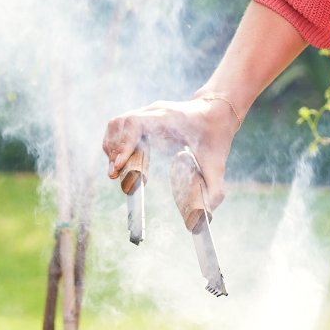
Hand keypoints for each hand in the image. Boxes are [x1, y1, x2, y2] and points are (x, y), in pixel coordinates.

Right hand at [101, 95, 241, 205]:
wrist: (217, 112)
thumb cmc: (216, 135)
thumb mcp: (218, 162)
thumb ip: (215, 188)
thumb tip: (206, 216)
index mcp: (170, 118)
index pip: (137, 123)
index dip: (124, 143)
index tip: (119, 165)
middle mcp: (154, 112)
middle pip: (120, 123)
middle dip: (114, 150)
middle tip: (115, 176)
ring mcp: (147, 113)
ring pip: (116, 124)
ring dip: (111, 147)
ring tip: (117, 171)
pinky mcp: (143, 117)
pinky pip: (120, 126)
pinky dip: (116, 143)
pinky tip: (121, 161)